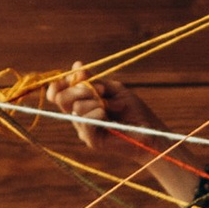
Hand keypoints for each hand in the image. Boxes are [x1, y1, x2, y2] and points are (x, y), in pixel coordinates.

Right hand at [44, 64, 191, 200]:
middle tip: (98, 89)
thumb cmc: (134, 111)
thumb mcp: (113, 89)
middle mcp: (79, 117)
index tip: (77, 74)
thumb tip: (76, 66)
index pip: (58, 93)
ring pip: (75, 109)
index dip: (60, 83)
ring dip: (94, 101)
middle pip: (61, 99)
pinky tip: (105, 112)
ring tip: (112, 105)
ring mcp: (85, 129)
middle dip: (78, 89)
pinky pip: (85, 124)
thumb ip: (93, 81)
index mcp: (81, 103)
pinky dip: (95, 114)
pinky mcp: (92, 141)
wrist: (150, 131)